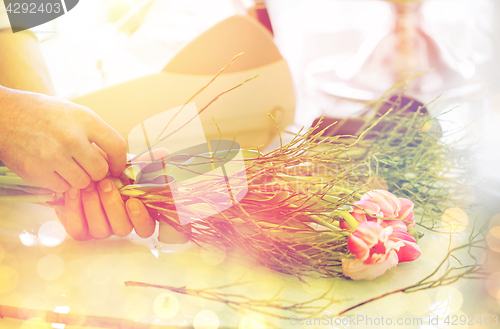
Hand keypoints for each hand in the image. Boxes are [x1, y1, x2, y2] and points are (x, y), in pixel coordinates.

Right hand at [0, 86, 126, 192]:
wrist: (5, 115)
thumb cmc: (44, 114)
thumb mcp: (75, 114)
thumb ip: (95, 135)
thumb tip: (114, 162)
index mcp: (85, 120)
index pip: (117, 146)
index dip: (120, 162)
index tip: (116, 167)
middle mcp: (71, 138)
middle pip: (100, 171)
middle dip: (97, 173)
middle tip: (88, 168)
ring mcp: (53, 156)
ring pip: (82, 183)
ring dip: (79, 179)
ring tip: (68, 166)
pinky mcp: (37, 172)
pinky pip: (62, 188)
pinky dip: (60, 183)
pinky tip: (53, 169)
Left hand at [55, 148, 169, 239]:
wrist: (80, 170)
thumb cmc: (109, 170)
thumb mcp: (128, 164)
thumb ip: (146, 162)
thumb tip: (164, 153)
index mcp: (137, 213)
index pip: (146, 228)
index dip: (141, 219)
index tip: (134, 201)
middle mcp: (120, 224)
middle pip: (122, 229)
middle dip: (113, 205)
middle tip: (106, 183)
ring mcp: (100, 228)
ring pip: (100, 230)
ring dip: (94, 206)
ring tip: (89, 185)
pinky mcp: (80, 228)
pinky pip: (77, 228)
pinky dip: (75, 209)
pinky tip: (75, 191)